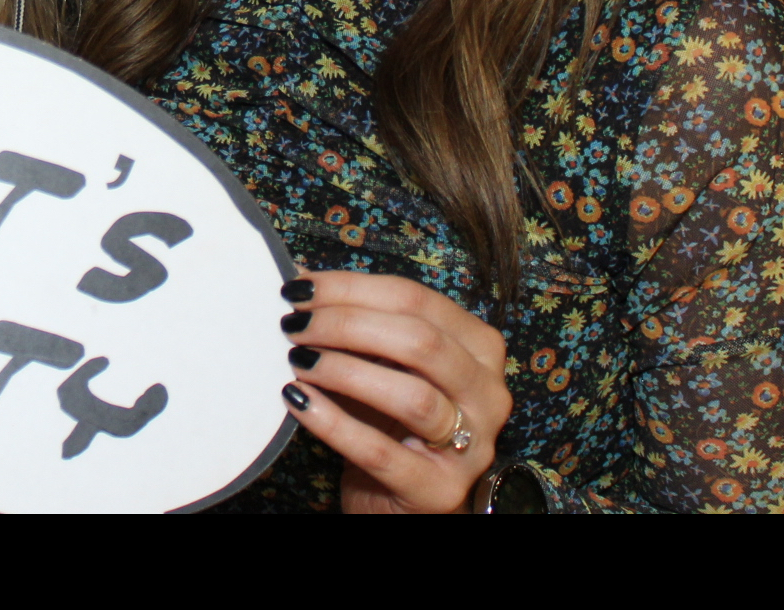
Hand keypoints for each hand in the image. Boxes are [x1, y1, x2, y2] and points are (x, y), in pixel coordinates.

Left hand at [280, 272, 509, 513]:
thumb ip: (361, 327)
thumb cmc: (389, 423)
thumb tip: (302, 282)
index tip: (302, 289)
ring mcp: (471, 447)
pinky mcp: (437, 491)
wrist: (397, 500)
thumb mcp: (385, 367)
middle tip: (295, 325)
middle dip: (348, 324)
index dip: (354, 289)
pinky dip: (334, 422)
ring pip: (412, 396)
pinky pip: (379, 451)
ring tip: (297, 360)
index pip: (418, 300)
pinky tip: (299, 400)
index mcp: (479, 348)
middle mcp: (488, 394)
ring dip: (344, 370)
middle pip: (420, 342)